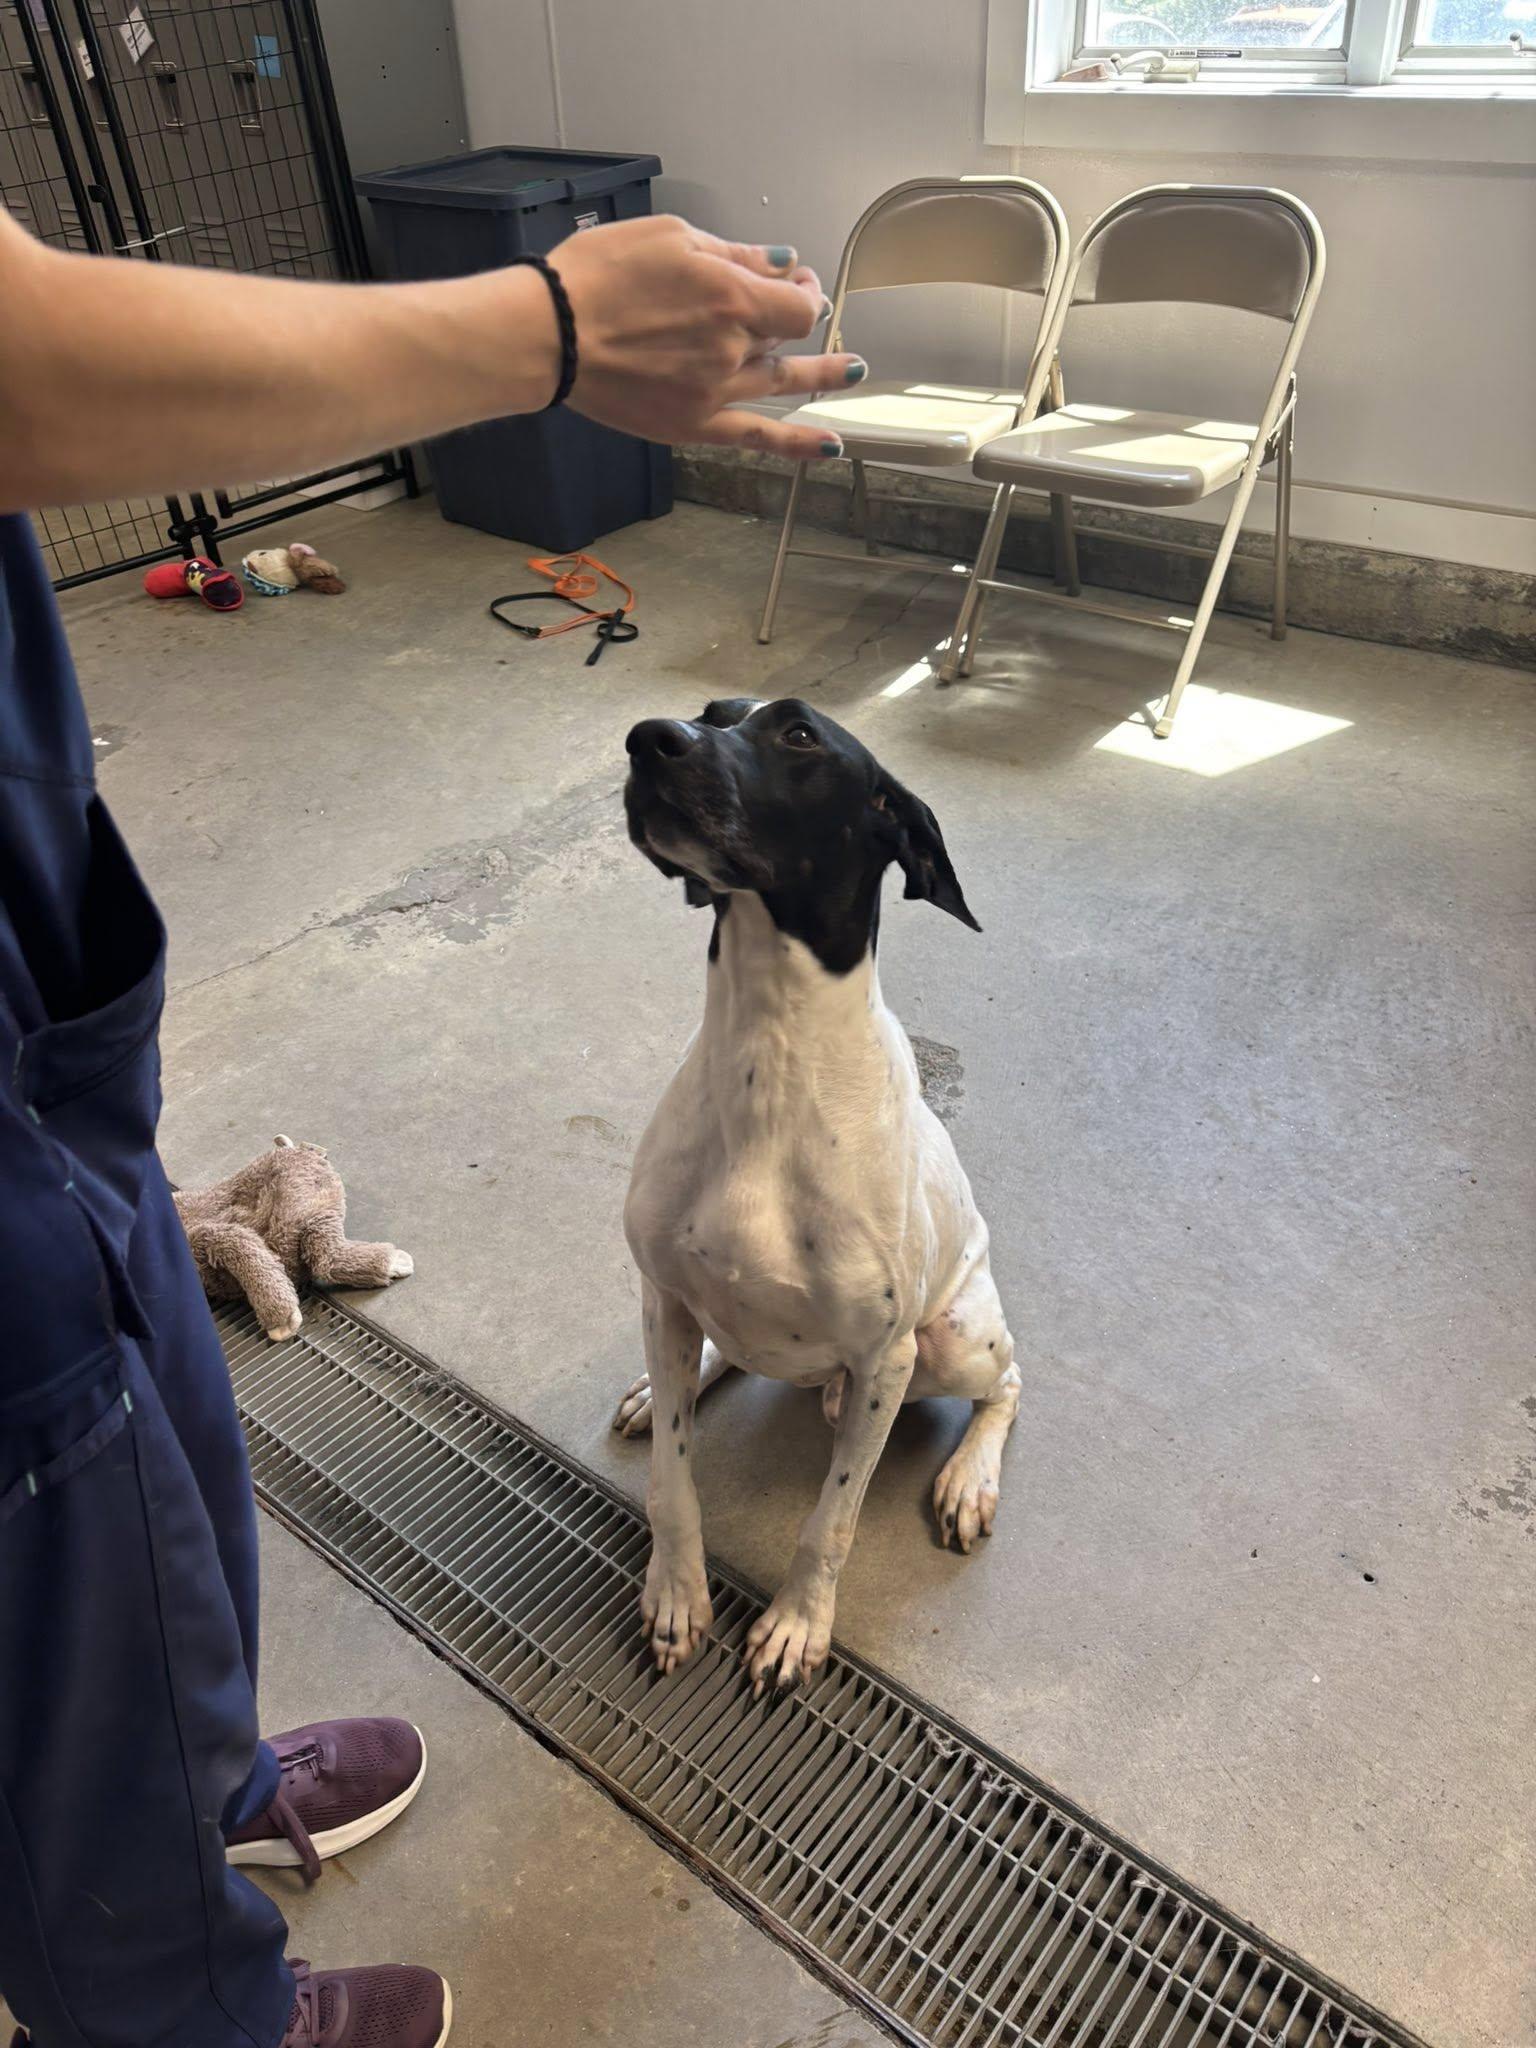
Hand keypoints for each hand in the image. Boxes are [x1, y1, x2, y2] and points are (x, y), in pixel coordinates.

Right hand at [548, 215, 862, 459]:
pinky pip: (757, 437)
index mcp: (731, 295)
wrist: (551, 333)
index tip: (796, 277)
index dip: (806, 288)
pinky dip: (798, 444)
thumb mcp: (669, 237)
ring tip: (852, 368)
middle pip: (786, 335)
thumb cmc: (597, 276)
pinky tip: (831, 447)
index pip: (797, 300)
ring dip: (821, 372)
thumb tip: (781, 261)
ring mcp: (717, 391)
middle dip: (797, 315)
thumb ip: (733, 253)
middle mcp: (733, 347)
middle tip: (798, 305)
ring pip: (781, 380)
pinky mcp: (695, 424)